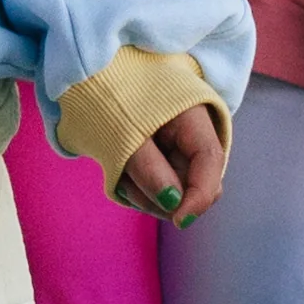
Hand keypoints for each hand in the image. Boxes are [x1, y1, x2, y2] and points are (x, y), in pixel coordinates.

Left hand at [117, 102, 229, 226]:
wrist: (94, 82)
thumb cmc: (110, 98)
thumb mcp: (125, 130)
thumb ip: (149, 167)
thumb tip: (173, 204)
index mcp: (193, 117)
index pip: (209, 160)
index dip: (200, 195)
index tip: (180, 221)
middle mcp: (192, 139)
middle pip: (194, 184)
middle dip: (163, 196)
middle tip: (126, 184)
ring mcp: (178, 154)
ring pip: (175, 194)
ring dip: (144, 193)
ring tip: (116, 171)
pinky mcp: (163, 167)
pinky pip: (158, 192)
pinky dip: (138, 190)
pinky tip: (120, 175)